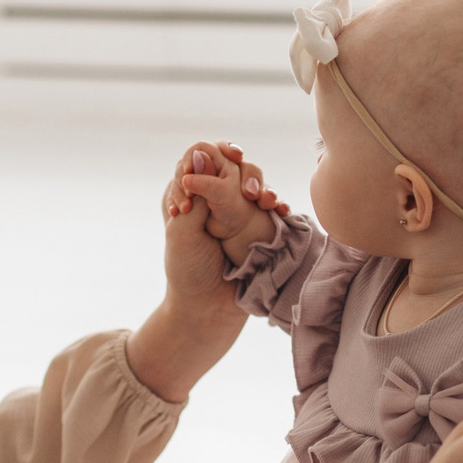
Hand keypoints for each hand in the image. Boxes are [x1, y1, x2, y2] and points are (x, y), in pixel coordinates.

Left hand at [170, 143, 285, 261]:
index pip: (196, 159)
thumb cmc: (189, 271)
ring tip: (268, 203)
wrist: (209, 309)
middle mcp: (209, 197)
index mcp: (185, 194)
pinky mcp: (253, 224)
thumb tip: (200, 154)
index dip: (208, 158)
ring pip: (252, 182)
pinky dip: (276, 204)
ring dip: (262, 187)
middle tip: (249, 193)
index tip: (214, 173)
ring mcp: (233, 210)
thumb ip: (193, 193)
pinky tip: (280, 211)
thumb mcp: (182, 231)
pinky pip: (268, 204)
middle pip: (230, 164)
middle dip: (242, 173)